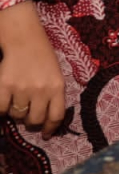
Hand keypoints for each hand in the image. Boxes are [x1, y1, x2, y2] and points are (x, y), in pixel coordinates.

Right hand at [0, 2, 66, 137]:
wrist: (24, 39)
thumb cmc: (42, 57)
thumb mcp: (55, 75)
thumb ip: (52, 95)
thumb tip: (44, 121)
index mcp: (58, 87)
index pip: (56, 116)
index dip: (50, 129)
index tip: (45, 134)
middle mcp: (42, 89)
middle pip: (35, 120)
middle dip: (30, 121)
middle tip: (26, 114)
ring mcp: (23, 88)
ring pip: (17, 115)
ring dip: (15, 112)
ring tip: (16, 100)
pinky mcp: (4, 85)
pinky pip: (1, 109)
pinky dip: (1, 109)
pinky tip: (4, 100)